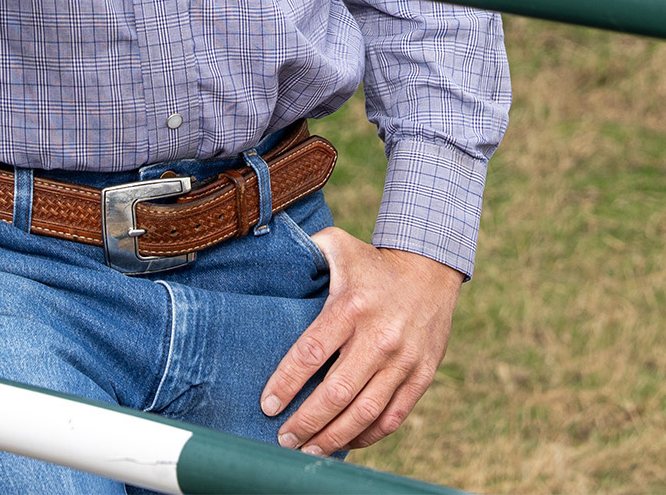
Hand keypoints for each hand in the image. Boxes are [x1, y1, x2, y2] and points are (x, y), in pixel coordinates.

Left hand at [260, 227, 462, 456]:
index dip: (287, 383)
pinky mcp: (422, 376)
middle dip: (306, 421)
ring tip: (309, 451)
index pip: (311, 352)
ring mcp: (403, 360)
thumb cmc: (372, 262)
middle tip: (284, 439)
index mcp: (352, 306)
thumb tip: (266, 251)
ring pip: (364, 412)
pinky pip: (392, 416)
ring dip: (334, 437)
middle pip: (336, 392)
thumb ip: (305, 251)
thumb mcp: (338, 246)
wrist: (430, 271)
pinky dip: (367, 435)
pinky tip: (345, 442)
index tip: (268, 405)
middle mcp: (379, 337)